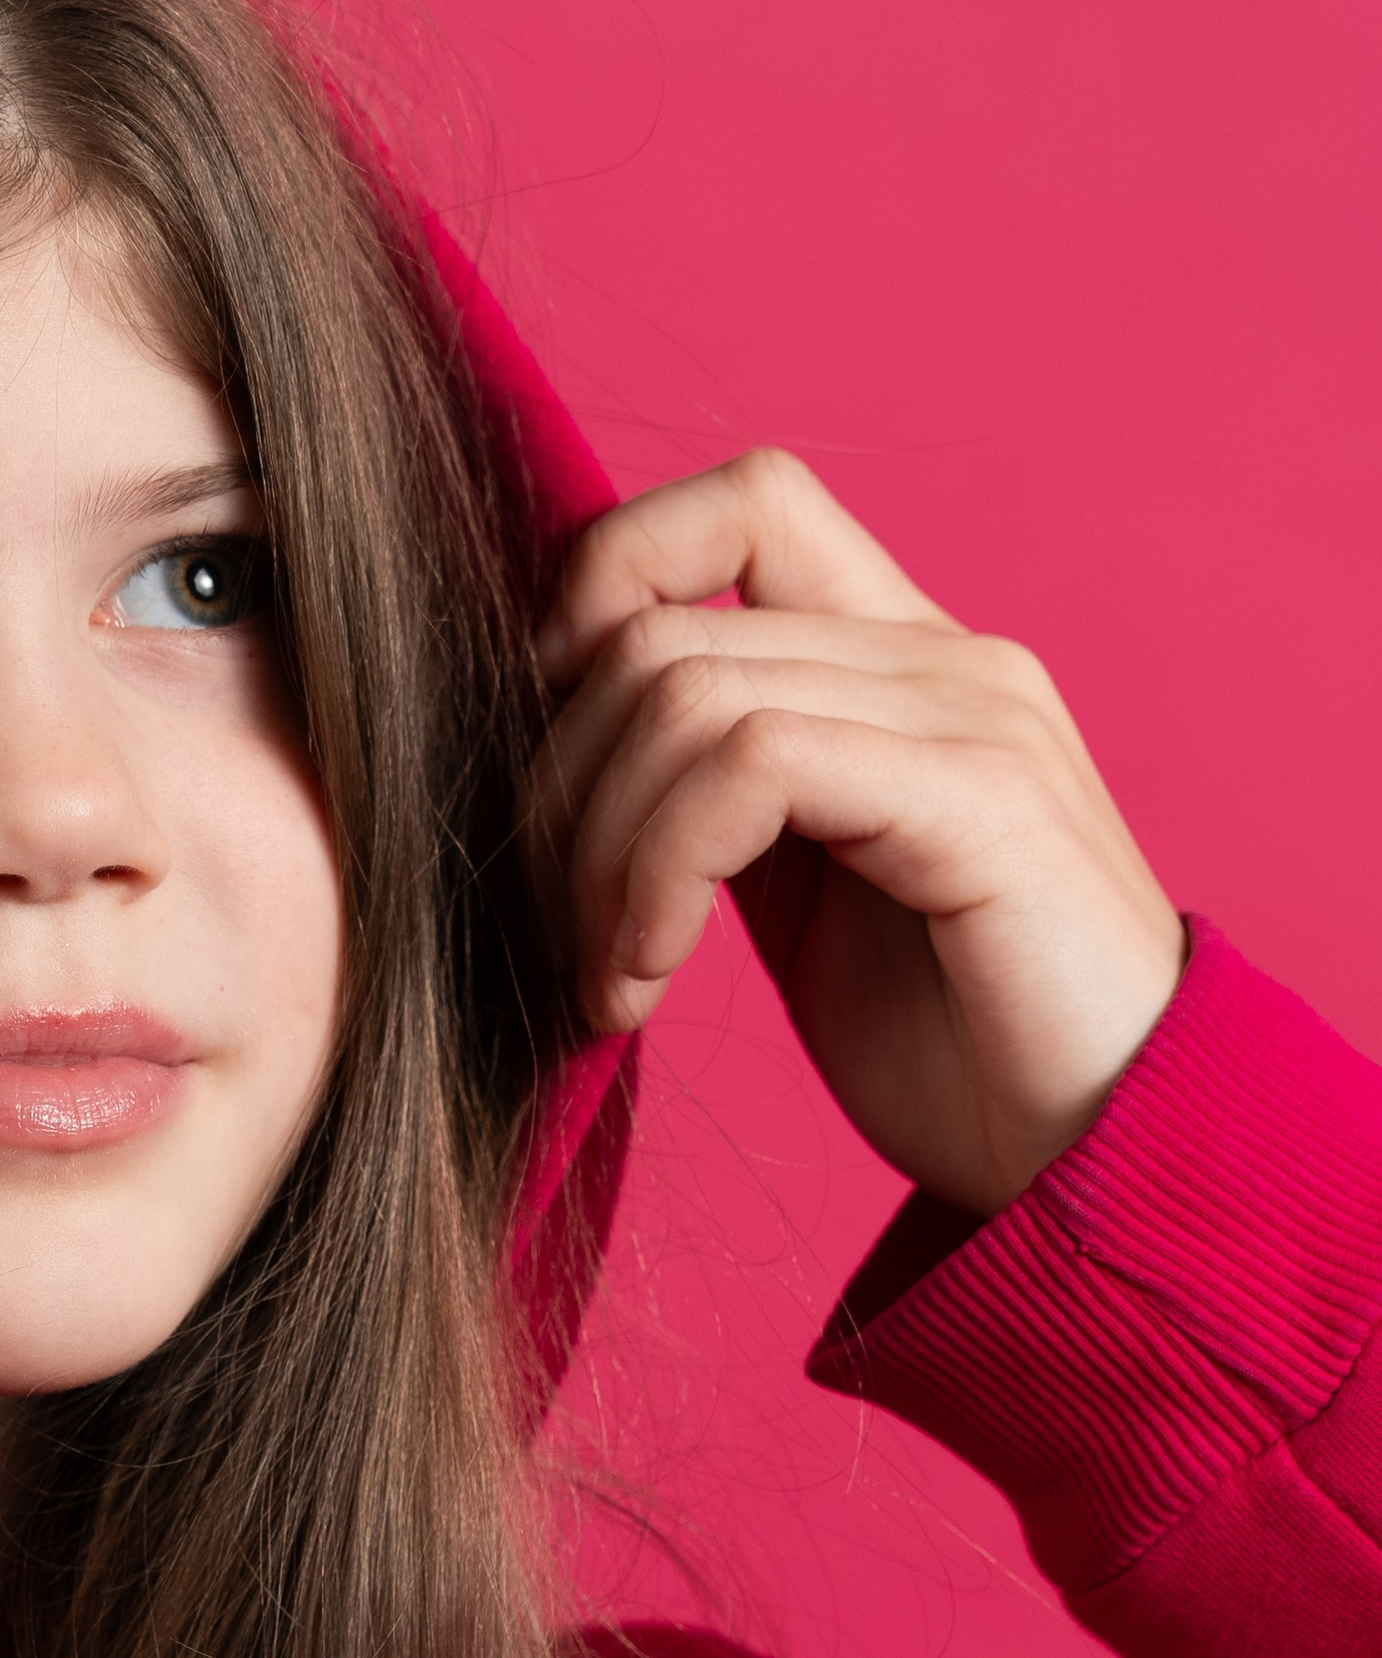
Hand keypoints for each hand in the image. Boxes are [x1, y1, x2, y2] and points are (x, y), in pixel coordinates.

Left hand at [530, 449, 1186, 1214]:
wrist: (1102, 1155)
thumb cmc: (956, 1048)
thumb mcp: (804, 898)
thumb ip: (719, 800)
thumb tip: (554, 759)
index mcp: (901, 661)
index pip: (739, 503)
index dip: (607, 588)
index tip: (558, 758)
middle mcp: (943, 657)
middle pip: (662, 625)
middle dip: (559, 790)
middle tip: (562, 932)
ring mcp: (970, 715)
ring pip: (685, 693)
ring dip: (597, 854)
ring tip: (610, 979)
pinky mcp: (980, 799)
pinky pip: (753, 766)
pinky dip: (658, 874)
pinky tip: (646, 981)